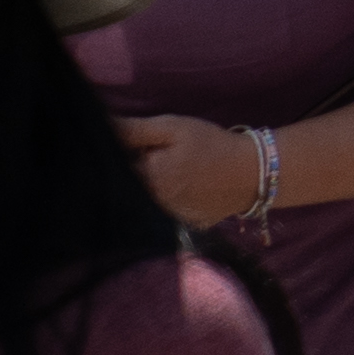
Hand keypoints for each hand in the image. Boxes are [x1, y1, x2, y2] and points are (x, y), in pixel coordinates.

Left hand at [118, 116, 266, 229]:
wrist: (255, 172)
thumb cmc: (212, 145)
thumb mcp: (174, 128)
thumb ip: (134, 130)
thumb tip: (99, 128)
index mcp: (144, 180)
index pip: (115, 168)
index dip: (120, 155)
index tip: (133, 146)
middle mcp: (150, 205)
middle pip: (129, 188)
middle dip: (134, 173)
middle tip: (158, 158)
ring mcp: (166, 219)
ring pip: (146, 203)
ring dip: (149, 189)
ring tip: (174, 173)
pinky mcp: (183, 226)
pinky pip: (165, 215)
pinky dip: (168, 203)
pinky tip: (185, 190)